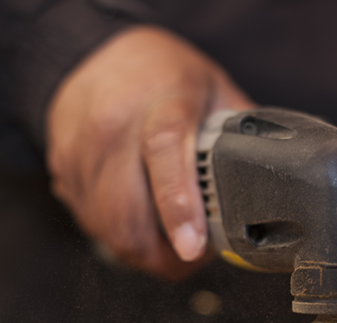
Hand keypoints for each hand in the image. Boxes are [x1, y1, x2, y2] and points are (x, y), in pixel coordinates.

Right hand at [46, 26, 253, 280]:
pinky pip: (91, 223)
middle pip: (128, 214)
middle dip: (165, 256)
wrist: (94, 53)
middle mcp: (112, 126)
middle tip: (195, 255)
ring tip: (170, 242)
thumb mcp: (213, 90)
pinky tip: (140, 222)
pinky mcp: (62, 170)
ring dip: (143, 251)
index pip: (165, 154)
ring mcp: (81, 150)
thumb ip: (241, 134)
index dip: (179, 207)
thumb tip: (274, 178)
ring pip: (108, 229)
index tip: (193, 247)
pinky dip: (119, 236)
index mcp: (161, 102)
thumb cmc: (161, 73)